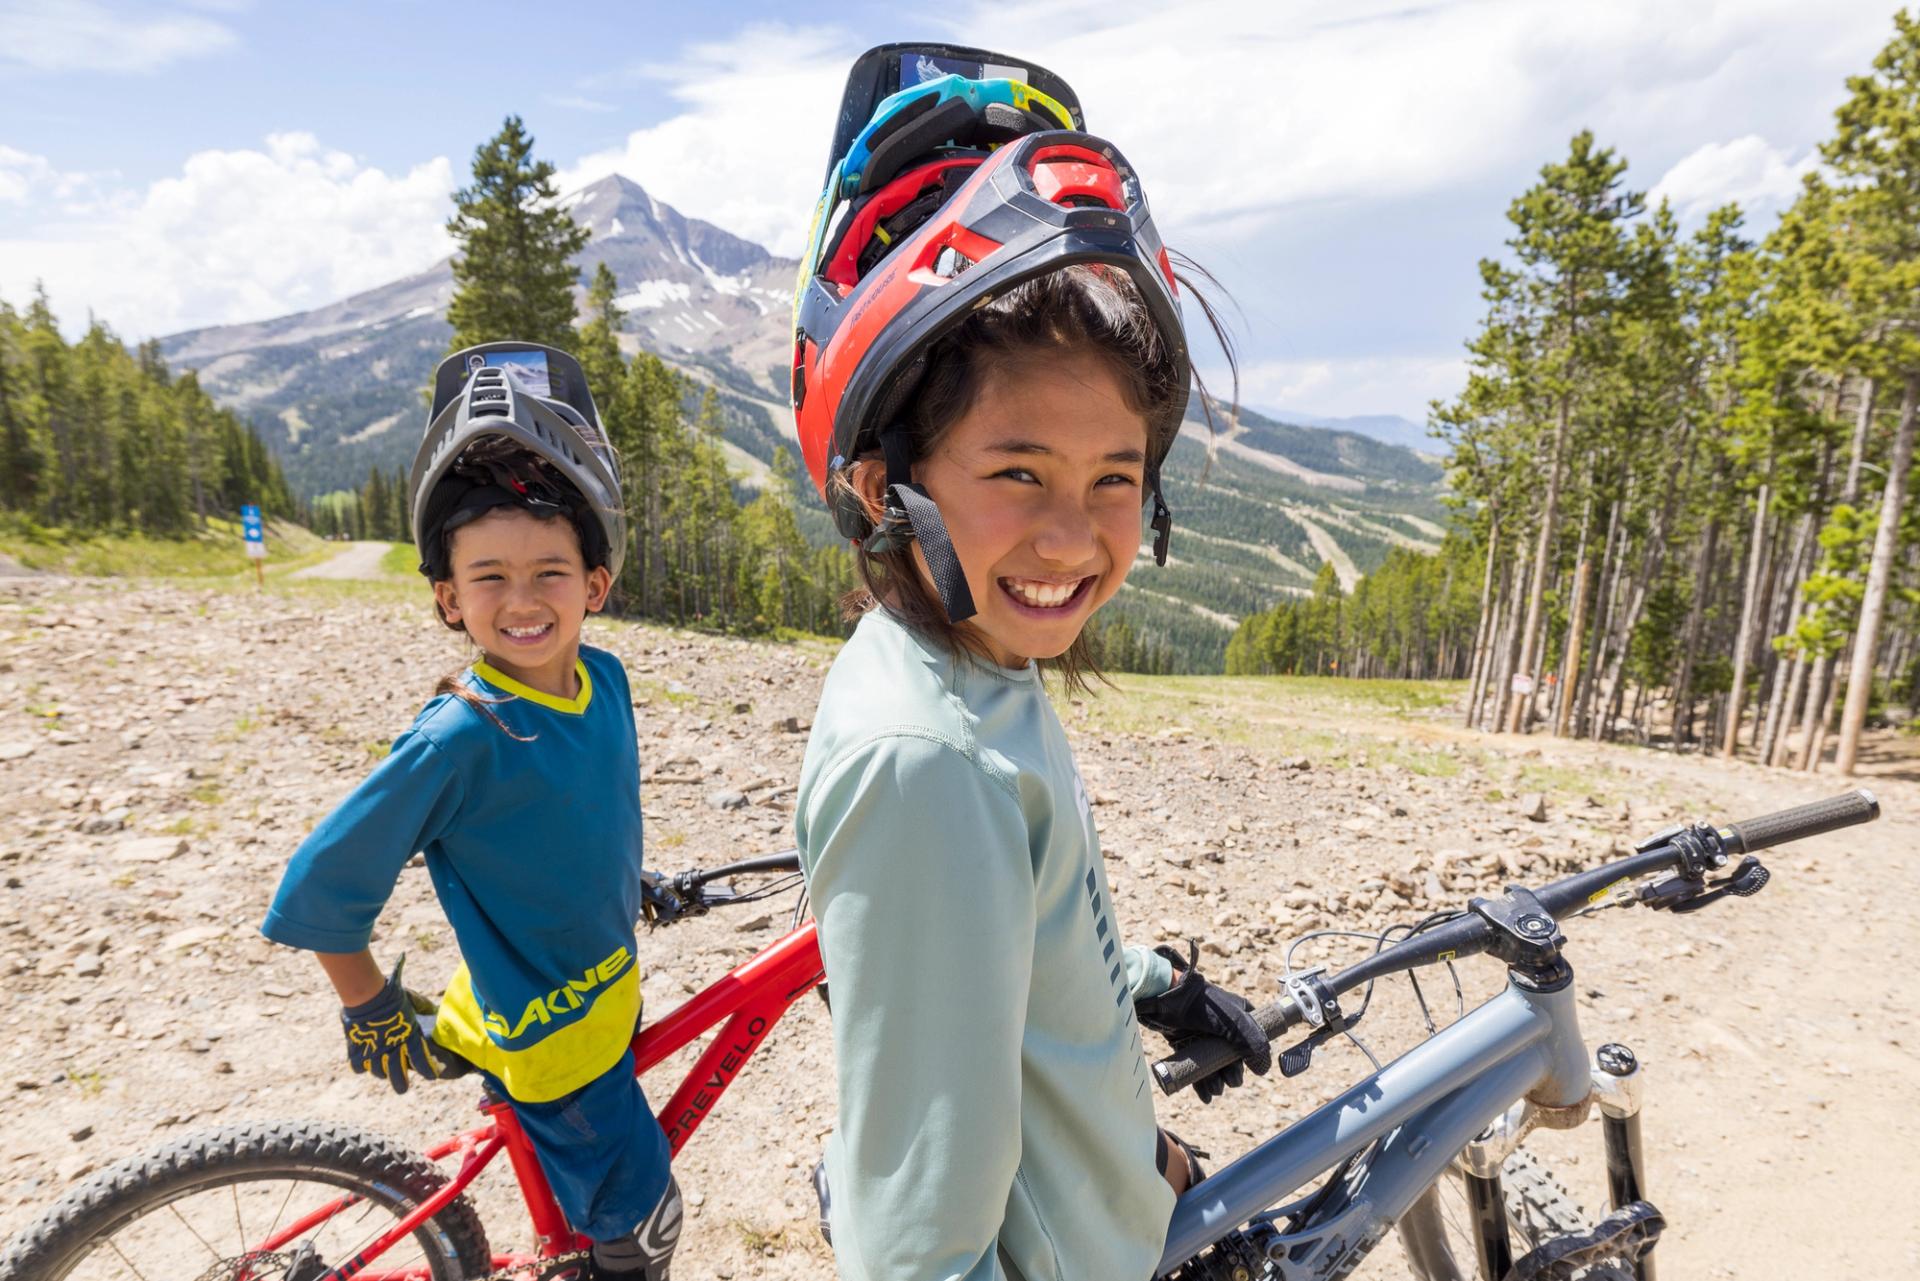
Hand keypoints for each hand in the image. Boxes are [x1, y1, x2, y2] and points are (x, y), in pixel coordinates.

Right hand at [340, 956, 453, 1093]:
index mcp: (409, 1037)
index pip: (422, 1061)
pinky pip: (359, 1066)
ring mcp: (374, 1051)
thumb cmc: (392, 994)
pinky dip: (361, 1066)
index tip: (432, 1076)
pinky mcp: (357, 1049)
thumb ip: (422, 1007)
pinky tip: (363, 1065)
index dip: (428, 1070)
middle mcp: (393, 1048)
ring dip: (382, 1074)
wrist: (368, 994)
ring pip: (378, 1072)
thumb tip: (433, 1009)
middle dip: (401, 1084)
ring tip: (383, 1074)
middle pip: (398, 1075)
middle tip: (403, 1090)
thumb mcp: (412, 999)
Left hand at [1134, 942, 1271, 1103]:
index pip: (1255, 1042)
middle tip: (1229, 1080)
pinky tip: (1205, 1096)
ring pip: (1216, 1067)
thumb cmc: (1202, 1004)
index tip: (1249, 1067)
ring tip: (1214, 1089)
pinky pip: (1198, 1068)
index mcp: (1241, 1017)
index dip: (1252, 1058)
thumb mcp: (1233, 1021)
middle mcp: (1225, 1029)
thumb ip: (1252, 1042)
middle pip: (1234, 1060)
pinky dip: (1202, 1084)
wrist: (1166, 998)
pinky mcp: (1188, 1045)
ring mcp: (1206, 1038)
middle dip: (1232, 1074)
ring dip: (1217, 1082)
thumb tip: (1263, 1069)